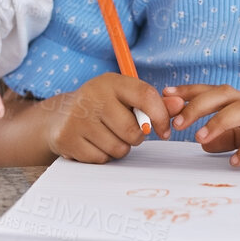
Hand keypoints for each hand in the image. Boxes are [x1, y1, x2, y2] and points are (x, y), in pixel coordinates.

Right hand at [40, 73, 172, 162]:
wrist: (59, 115)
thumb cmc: (101, 105)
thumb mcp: (124, 96)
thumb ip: (153, 102)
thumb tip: (180, 105)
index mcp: (111, 82)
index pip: (146, 96)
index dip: (161, 117)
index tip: (164, 130)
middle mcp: (93, 96)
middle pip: (134, 131)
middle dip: (136, 137)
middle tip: (125, 130)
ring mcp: (78, 118)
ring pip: (119, 148)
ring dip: (119, 147)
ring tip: (108, 135)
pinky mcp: (68, 139)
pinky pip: (101, 159)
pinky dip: (103, 155)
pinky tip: (94, 142)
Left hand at [167, 84, 239, 170]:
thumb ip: (233, 136)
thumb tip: (205, 143)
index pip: (217, 91)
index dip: (190, 90)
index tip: (164, 93)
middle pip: (226, 93)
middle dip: (197, 104)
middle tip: (174, 122)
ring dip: (220, 121)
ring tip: (200, 140)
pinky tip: (234, 162)